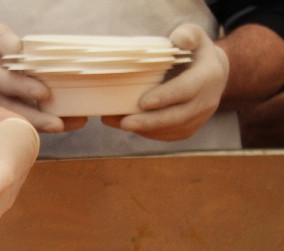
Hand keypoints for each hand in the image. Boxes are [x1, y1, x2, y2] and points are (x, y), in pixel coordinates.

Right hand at [0, 23, 75, 132]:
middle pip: (12, 112)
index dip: (24, 88)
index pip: (5, 83)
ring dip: (43, 127)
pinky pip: (28, 124)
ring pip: (19, 123)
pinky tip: (70, 123)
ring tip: (66, 126)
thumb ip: (3, 39)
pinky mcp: (7, 117)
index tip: (45, 93)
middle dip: (36, 119)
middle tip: (58, 124)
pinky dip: (48, 125)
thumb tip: (16, 46)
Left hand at [104, 23, 228, 140]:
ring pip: (169, 129)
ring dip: (143, 129)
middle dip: (149, 122)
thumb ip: (187, 34)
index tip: (143, 102)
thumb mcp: (194, 36)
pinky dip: (146, 132)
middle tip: (124, 123)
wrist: (212, 76)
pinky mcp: (187, 130)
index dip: (165, 97)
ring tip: (117, 122)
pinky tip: (125, 124)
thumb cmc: (195, 52)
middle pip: (176, 117)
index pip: (186, 90)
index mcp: (207, 77)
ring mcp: (197, 119)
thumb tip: (179, 40)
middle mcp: (205, 102)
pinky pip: (166, 135)